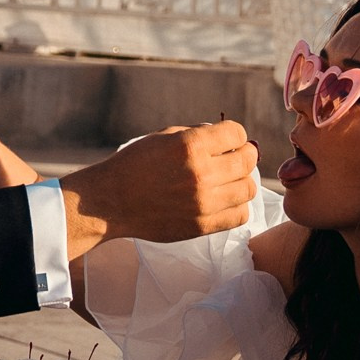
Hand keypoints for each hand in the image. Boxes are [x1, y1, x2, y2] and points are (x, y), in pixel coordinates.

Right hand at [57, 121, 259, 259]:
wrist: (111, 201)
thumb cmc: (135, 164)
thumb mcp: (164, 137)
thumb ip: (198, 135)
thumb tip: (229, 139)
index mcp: (190, 146)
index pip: (237, 133)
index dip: (234, 135)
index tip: (228, 140)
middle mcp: (201, 173)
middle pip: (248, 160)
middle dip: (244, 155)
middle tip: (234, 158)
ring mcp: (203, 202)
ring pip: (248, 189)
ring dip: (243, 181)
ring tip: (230, 181)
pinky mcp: (202, 226)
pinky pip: (240, 215)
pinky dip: (237, 206)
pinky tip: (224, 201)